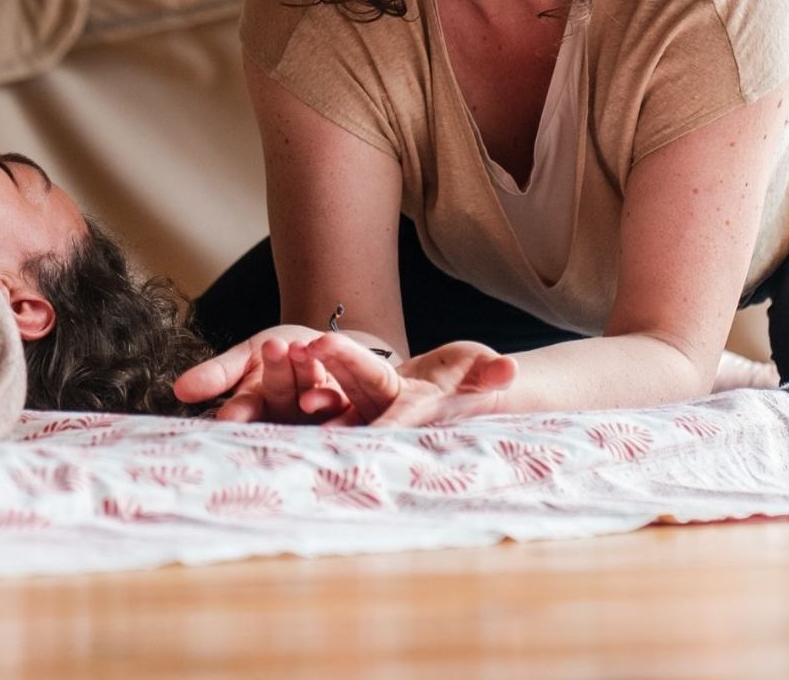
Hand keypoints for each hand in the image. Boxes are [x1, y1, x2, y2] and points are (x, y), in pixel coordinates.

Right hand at [173, 325, 348, 422]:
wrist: (322, 348)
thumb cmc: (279, 355)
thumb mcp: (245, 355)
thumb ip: (217, 373)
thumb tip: (178, 389)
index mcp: (256, 404)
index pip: (243, 409)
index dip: (237, 412)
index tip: (227, 415)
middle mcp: (285, 414)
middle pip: (278, 394)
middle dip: (276, 373)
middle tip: (274, 349)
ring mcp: (316, 413)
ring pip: (309, 392)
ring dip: (305, 371)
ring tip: (300, 347)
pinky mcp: (344, 410)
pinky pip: (339, 401)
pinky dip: (332, 390)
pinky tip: (326, 367)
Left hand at [277, 334, 517, 425]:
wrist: (459, 383)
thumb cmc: (480, 379)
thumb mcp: (487, 372)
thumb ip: (494, 372)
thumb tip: (511, 369)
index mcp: (421, 407)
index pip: (400, 416)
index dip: (384, 424)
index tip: (364, 434)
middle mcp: (389, 408)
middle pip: (359, 397)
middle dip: (335, 393)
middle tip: (305, 389)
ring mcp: (368, 398)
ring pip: (336, 387)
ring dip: (311, 377)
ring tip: (290, 358)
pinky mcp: (353, 386)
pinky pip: (325, 377)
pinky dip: (305, 368)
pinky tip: (277, 354)